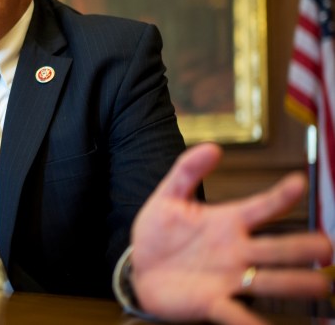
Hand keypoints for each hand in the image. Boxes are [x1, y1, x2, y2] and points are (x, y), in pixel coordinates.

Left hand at [131, 142, 332, 324]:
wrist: (140, 268)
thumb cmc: (160, 233)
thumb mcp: (168, 197)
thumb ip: (187, 171)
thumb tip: (212, 148)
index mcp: (228, 222)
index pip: (261, 207)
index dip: (280, 196)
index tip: (297, 183)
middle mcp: (236, 251)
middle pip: (276, 248)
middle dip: (303, 247)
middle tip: (326, 247)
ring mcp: (228, 278)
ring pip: (269, 280)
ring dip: (295, 283)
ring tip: (320, 285)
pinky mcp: (212, 303)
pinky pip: (236, 314)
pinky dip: (251, 323)